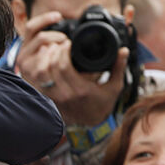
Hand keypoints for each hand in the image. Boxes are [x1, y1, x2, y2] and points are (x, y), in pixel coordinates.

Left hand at [16, 10, 129, 125]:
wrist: (91, 122)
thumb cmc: (103, 103)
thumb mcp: (114, 87)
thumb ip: (118, 67)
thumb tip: (123, 50)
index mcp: (81, 90)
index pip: (64, 66)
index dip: (63, 51)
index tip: (69, 43)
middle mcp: (66, 94)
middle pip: (51, 67)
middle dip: (54, 51)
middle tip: (60, 43)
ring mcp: (56, 97)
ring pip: (43, 74)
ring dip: (46, 58)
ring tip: (53, 49)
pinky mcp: (50, 98)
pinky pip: (40, 81)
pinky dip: (42, 69)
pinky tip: (48, 60)